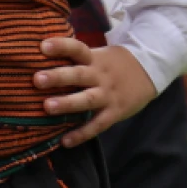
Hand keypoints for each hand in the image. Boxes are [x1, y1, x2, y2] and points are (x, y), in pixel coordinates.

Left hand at [34, 39, 157, 147]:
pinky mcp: (115, 112)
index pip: (77, 48)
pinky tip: (65, 141)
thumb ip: (76, 57)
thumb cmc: (113, 63)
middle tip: (37, 79)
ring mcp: (108, 95)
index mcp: (94, 58)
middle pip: (79, 74)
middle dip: (58, 77)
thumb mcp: (98, 54)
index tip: (42, 46)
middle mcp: (100, 75)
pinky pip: (98, 125)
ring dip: (67, 103)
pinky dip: (82, 134)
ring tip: (47, 107)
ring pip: (87, 99)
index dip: (61, 46)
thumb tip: (39, 55)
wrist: (149, 71)